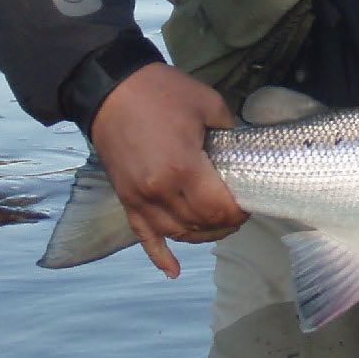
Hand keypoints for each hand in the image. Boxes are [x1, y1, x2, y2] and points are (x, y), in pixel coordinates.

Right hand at [87, 63, 244, 277]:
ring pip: (177, 234)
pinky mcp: (126, 198)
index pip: (218, 210)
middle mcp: (159, 191)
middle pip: (200, 225)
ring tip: (216, 227)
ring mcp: (139, 198)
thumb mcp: (207, 102)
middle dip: (224, 224)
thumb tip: (241, 151)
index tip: (248, 203)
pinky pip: (143, 236)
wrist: (111, 87)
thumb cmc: (160, 91)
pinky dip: (160, 255)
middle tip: (237, 212)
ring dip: (201, 235)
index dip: (238, 213)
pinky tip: (173, 270)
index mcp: (182, 168)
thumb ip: (228, 131)